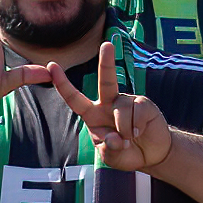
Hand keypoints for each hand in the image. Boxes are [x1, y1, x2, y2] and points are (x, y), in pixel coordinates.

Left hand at [49, 41, 171, 170]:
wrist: (152, 155)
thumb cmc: (126, 153)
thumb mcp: (112, 157)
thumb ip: (109, 149)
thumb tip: (114, 138)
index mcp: (93, 114)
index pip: (74, 98)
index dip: (62, 84)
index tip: (51, 65)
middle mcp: (109, 103)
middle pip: (106, 80)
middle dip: (106, 62)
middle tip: (107, 44)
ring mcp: (127, 102)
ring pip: (121, 111)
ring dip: (125, 131)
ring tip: (130, 140)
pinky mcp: (144, 104)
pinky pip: (137, 113)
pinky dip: (136, 128)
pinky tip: (140, 133)